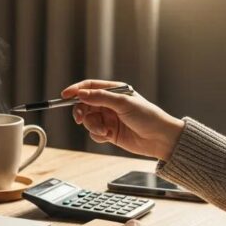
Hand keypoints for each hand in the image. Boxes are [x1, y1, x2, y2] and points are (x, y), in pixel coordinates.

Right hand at [62, 80, 184, 160]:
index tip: (65, 95)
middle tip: (80, 119)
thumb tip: (81, 94)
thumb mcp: (123, 103)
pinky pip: (94, 133)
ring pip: (89, 120)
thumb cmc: (148, 116)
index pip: (90, 87)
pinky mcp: (109, 133)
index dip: (76, 90)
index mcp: (114, 91)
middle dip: (81, 112)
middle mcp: (110, 104)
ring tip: (104, 131)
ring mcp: (109, 118)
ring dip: (93, 126)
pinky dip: (98, 135)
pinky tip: (108, 136)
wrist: (160, 138)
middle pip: (85, 104)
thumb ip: (100, 98)